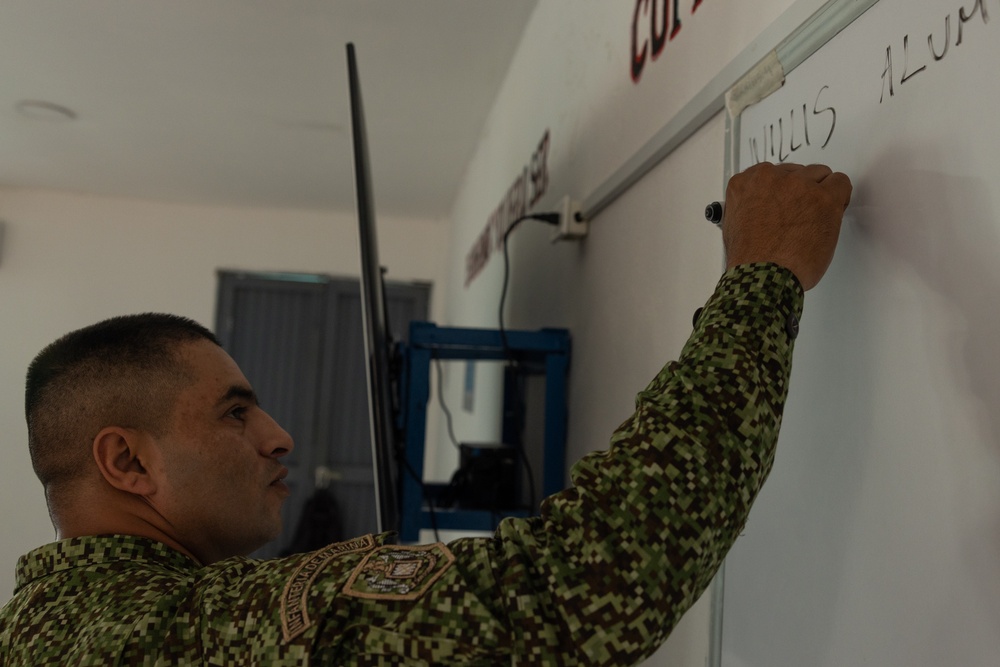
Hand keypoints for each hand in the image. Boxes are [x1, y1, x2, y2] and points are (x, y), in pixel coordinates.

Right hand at [723, 162, 852, 290]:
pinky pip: (841, 182)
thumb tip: (764, 208)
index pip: (770, 173)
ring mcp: (798, 185)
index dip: (781, 191)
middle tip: (801, 215)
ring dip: (820, 193)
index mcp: (745, 184)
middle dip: (800, 191)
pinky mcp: (824, 197)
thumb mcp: (734, 226)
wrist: (763, 275)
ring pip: (820, 175)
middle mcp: (770, 178)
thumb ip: (750, 207)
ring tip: (815, 217)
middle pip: (796, 172)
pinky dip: (840, 196)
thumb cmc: (750, 259)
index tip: (785, 203)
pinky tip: (831, 212)